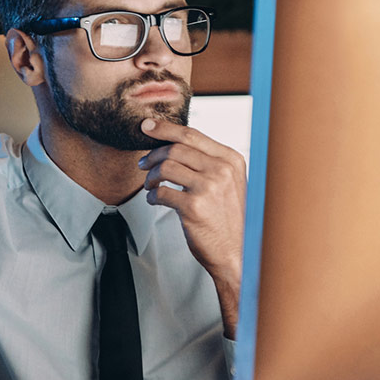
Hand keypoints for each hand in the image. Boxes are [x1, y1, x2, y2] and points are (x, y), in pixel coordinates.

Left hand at [137, 117, 246, 334]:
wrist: (237, 253)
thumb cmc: (227, 217)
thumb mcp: (227, 183)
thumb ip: (208, 162)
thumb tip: (173, 142)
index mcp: (231, 160)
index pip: (192, 135)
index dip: (165, 128)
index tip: (146, 126)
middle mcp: (222, 170)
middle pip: (175, 149)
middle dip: (152, 155)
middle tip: (142, 164)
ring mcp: (209, 188)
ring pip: (165, 167)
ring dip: (150, 176)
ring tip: (150, 185)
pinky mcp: (194, 207)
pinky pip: (161, 192)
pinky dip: (152, 196)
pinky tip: (155, 201)